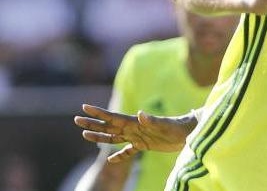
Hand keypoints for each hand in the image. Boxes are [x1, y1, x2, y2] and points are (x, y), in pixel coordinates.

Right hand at [74, 104, 195, 162]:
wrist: (190, 133)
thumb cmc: (179, 127)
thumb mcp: (166, 125)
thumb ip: (152, 120)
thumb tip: (140, 114)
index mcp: (136, 122)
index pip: (113, 117)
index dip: (98, 113)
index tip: (84, 107)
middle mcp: (134, 128)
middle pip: (108, 126)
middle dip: (92, 123)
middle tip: (76, 119)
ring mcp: (138, 137)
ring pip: (114, 138)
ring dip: (100, 137)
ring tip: (84, 135)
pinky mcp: (145, 145)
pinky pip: (128, 151)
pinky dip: (119, 156)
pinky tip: (111, 160)